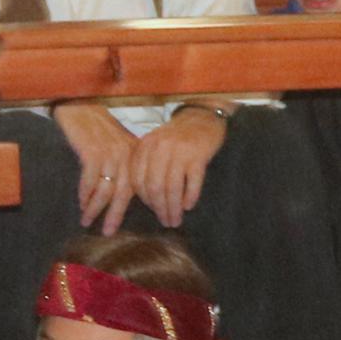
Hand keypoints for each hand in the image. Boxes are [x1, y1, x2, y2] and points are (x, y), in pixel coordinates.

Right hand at [56, 102, 143, 232]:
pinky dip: (84, 193)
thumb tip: (123, 192)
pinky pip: (90, 180)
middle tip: (108, 232)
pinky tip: (81, 203)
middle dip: (114, 215)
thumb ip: (122, 164)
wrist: (79, 104)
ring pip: (105, 189)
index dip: (129, 206)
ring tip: (87, 221)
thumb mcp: (116, 143)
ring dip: (95, 208)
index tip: (124, 221)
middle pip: (123, 193)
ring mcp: (109, 154)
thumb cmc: (96, 126)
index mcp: (133, 154)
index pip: (136, 186)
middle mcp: (125, 155)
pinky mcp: (92, 152)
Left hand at [128, 108, 223, 226]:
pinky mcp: (198, 156)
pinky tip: (189, 206)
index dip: (145, 200)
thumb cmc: (177, 136)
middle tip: (166, 222)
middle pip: (155, 187)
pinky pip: (192, 183)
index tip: (154, 211)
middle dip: (160, 209)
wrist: (203, 117)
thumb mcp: (156, 145)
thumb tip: (149, 201)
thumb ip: (147, 166)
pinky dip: (190, 197)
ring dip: (174, 208)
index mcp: (145, 146)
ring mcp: (180, 151)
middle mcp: (160, 148)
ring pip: (172, 188)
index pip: (138, 181)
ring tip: (176, 220)